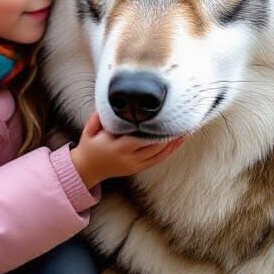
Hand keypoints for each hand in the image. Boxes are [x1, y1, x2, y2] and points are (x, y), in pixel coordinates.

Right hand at [70, 112, 184, 188]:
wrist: (87, 169)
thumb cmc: (89, 146)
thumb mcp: (89, 130)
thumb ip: (99, 117)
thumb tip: (110, 104)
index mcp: (117, 147)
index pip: (140, 138)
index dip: (155, 130)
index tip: (167, 118)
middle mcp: (128, 157)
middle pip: (153, 146)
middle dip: (169, 135)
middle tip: (183, 123)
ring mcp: (134, 165)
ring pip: (158, 154)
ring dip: (172, 143)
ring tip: (185, 132)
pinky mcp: (138, 168)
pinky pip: (157, 161)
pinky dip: (169, 152)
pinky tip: (177, 143)